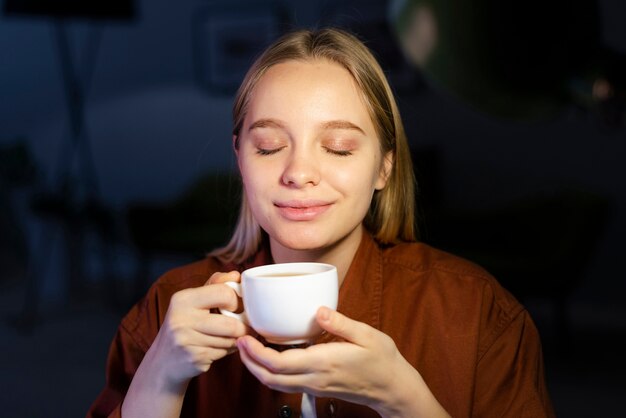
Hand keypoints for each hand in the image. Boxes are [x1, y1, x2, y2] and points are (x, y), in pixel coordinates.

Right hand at [146, 271, 251, 386]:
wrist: (162, 361)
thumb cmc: (183, 324)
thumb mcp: (193, 300)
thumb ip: (215, 285)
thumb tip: (236, 275)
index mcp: (183, 299)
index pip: (224, 293)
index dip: (236, 301)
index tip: (236, 307)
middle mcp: (182, 319)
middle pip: (231, 324)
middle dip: (243, 327)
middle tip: (244, 326)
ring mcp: (187, 341)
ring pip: (229, 340)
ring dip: (236, 340)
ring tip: (230, 337)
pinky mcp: (194, 359)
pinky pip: (224, 353)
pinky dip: (227, 351)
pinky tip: (220, 348)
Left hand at [237, 307, 447, 416]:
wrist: (392, 388)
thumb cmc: (382, 360)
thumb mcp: (367, 335)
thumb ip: (341, 323)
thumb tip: (318, 310)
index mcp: (323, 363)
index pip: (280, 363)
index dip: (256, 353)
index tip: (244, 337)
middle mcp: (314, 378)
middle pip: (270, 378)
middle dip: (248, 362)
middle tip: (237, 340)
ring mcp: (314, 386)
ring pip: (275, 384)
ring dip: (256, 369)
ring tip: (247, 348)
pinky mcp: (317, 388)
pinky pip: (286, 384)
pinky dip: (270, 373)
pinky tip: (269, 356)